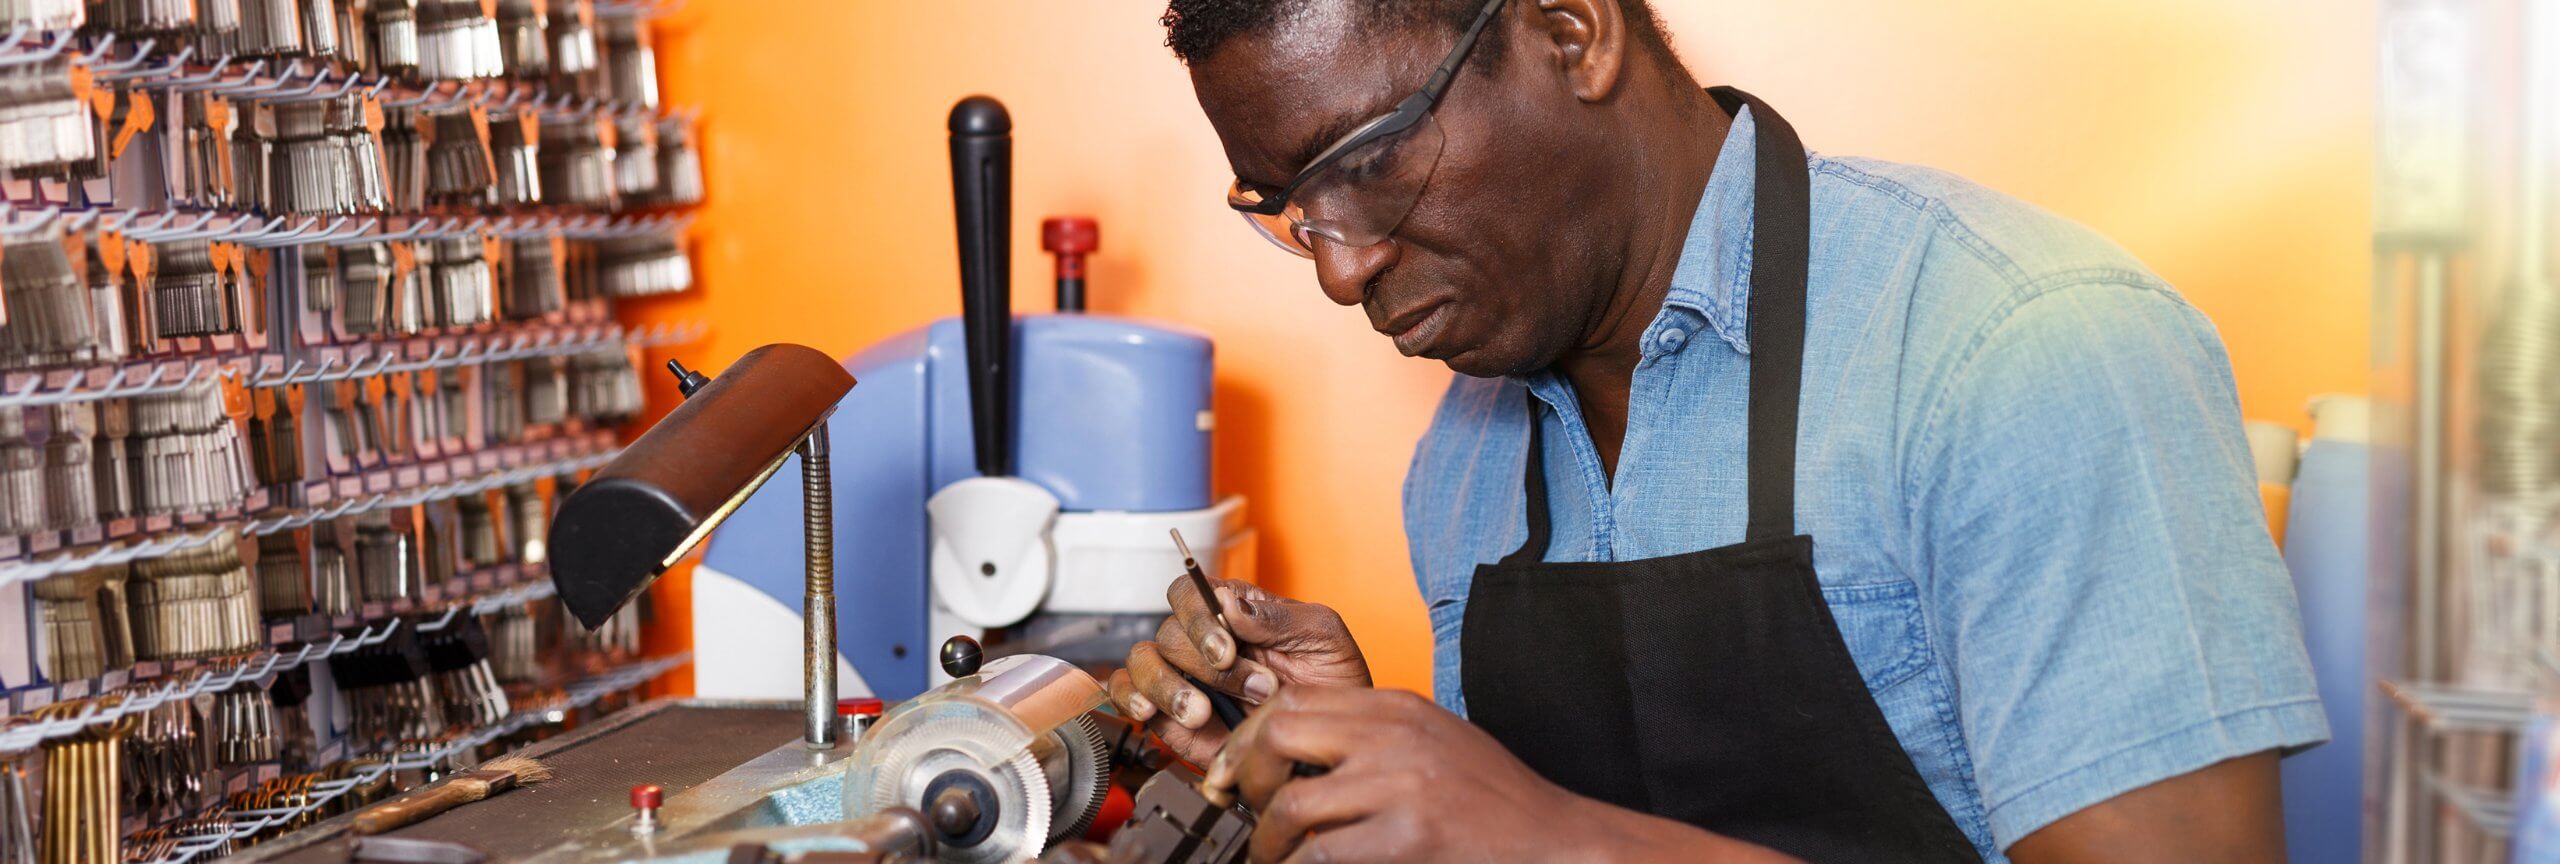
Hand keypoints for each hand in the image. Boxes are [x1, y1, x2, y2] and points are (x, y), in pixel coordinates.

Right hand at [1109, 579, 1368, 764]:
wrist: (1332, 741)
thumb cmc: (1333, 681)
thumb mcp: (1322, 636)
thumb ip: (1277, 615)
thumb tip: (1228, 600)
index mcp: (1233, 610)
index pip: (1188, 592)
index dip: (1199, 617)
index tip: (1227, 650)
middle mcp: (1201, 641)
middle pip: (1169, 633)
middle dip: (1209, 668)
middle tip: (1254, 690)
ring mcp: (1183, 678)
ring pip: (1142, 664)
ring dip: (1168, 687)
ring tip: (1203, 713)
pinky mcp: (1170, 718)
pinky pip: (1128, 698)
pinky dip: (1131, 701)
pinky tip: (1151, 712)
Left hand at [1205, 686, 1790, 863]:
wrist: (1556, 840)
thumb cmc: (1495, 803)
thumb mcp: (1432, 746)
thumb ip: (1371, 740)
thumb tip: (1294, 756)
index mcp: (1398, 707)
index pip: (1295, 699)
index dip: (1253, 740)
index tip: (1241, 775)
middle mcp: (1396, 735)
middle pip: (1279, 733)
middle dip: (1248, 778)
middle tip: (1250, 814)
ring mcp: (1403, 784)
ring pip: (1292, 803)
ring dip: (1268, 841)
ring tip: (1274, 858)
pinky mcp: (1411, 835)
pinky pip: (1324, 855)